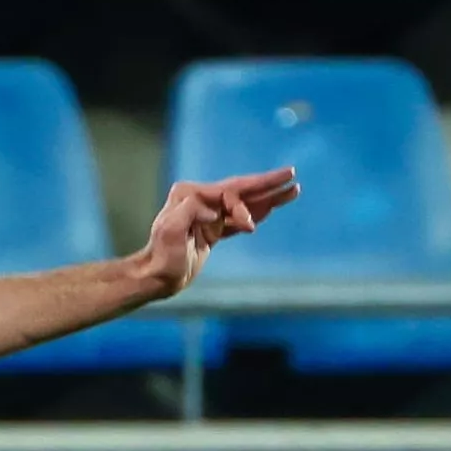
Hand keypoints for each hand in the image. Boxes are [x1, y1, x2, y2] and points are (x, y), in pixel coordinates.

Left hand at [130, 170, 298, 303]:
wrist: (157, 276)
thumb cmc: (163, 255)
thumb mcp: (171, 231)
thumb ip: (190, 211)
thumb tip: (213, 210)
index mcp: (190, 194)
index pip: (227, 193)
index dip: (242, 207)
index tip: (248, 227)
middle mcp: (199, 199)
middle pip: (241, 189)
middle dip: (268, 183)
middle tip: (291, 174)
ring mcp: (208, 214)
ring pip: (244, 202)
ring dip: (269, 196)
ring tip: (292, 189)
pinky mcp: (213, 229)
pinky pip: (240, 218)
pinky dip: (257, 213)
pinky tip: (272, 207)